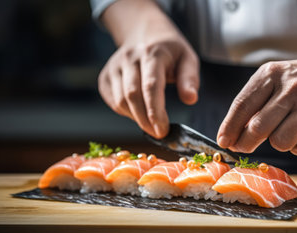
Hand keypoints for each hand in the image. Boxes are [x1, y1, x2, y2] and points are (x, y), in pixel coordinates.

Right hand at [98, 1, 198, 138]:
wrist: (145, 34)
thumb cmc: (170, 52)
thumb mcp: (187, 59)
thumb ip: (189, 79)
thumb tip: (190, 99)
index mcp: (152, 53)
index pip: (151, 85)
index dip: (155, 111)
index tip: (163, 130)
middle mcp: (129, 58)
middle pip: (133, 96)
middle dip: (146, 120)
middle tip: (159, 133)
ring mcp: (114, 66)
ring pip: (120, 101)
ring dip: (136, 118)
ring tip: (152, 122)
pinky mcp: (105, 76)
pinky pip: (113, 101)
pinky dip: (126, 113)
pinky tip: (139, 112)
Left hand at [217, 58, 296, 155]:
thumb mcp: (274, 80)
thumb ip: (253, 103)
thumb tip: (231, 136)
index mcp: (273, 74)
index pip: (242, 105)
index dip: (229, 128)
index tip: (224, 142)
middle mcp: (293, 87)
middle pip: (258, 128)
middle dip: (247, 142)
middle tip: (244, 147)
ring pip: (280, 142)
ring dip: (279, 143)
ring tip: (287, 131)